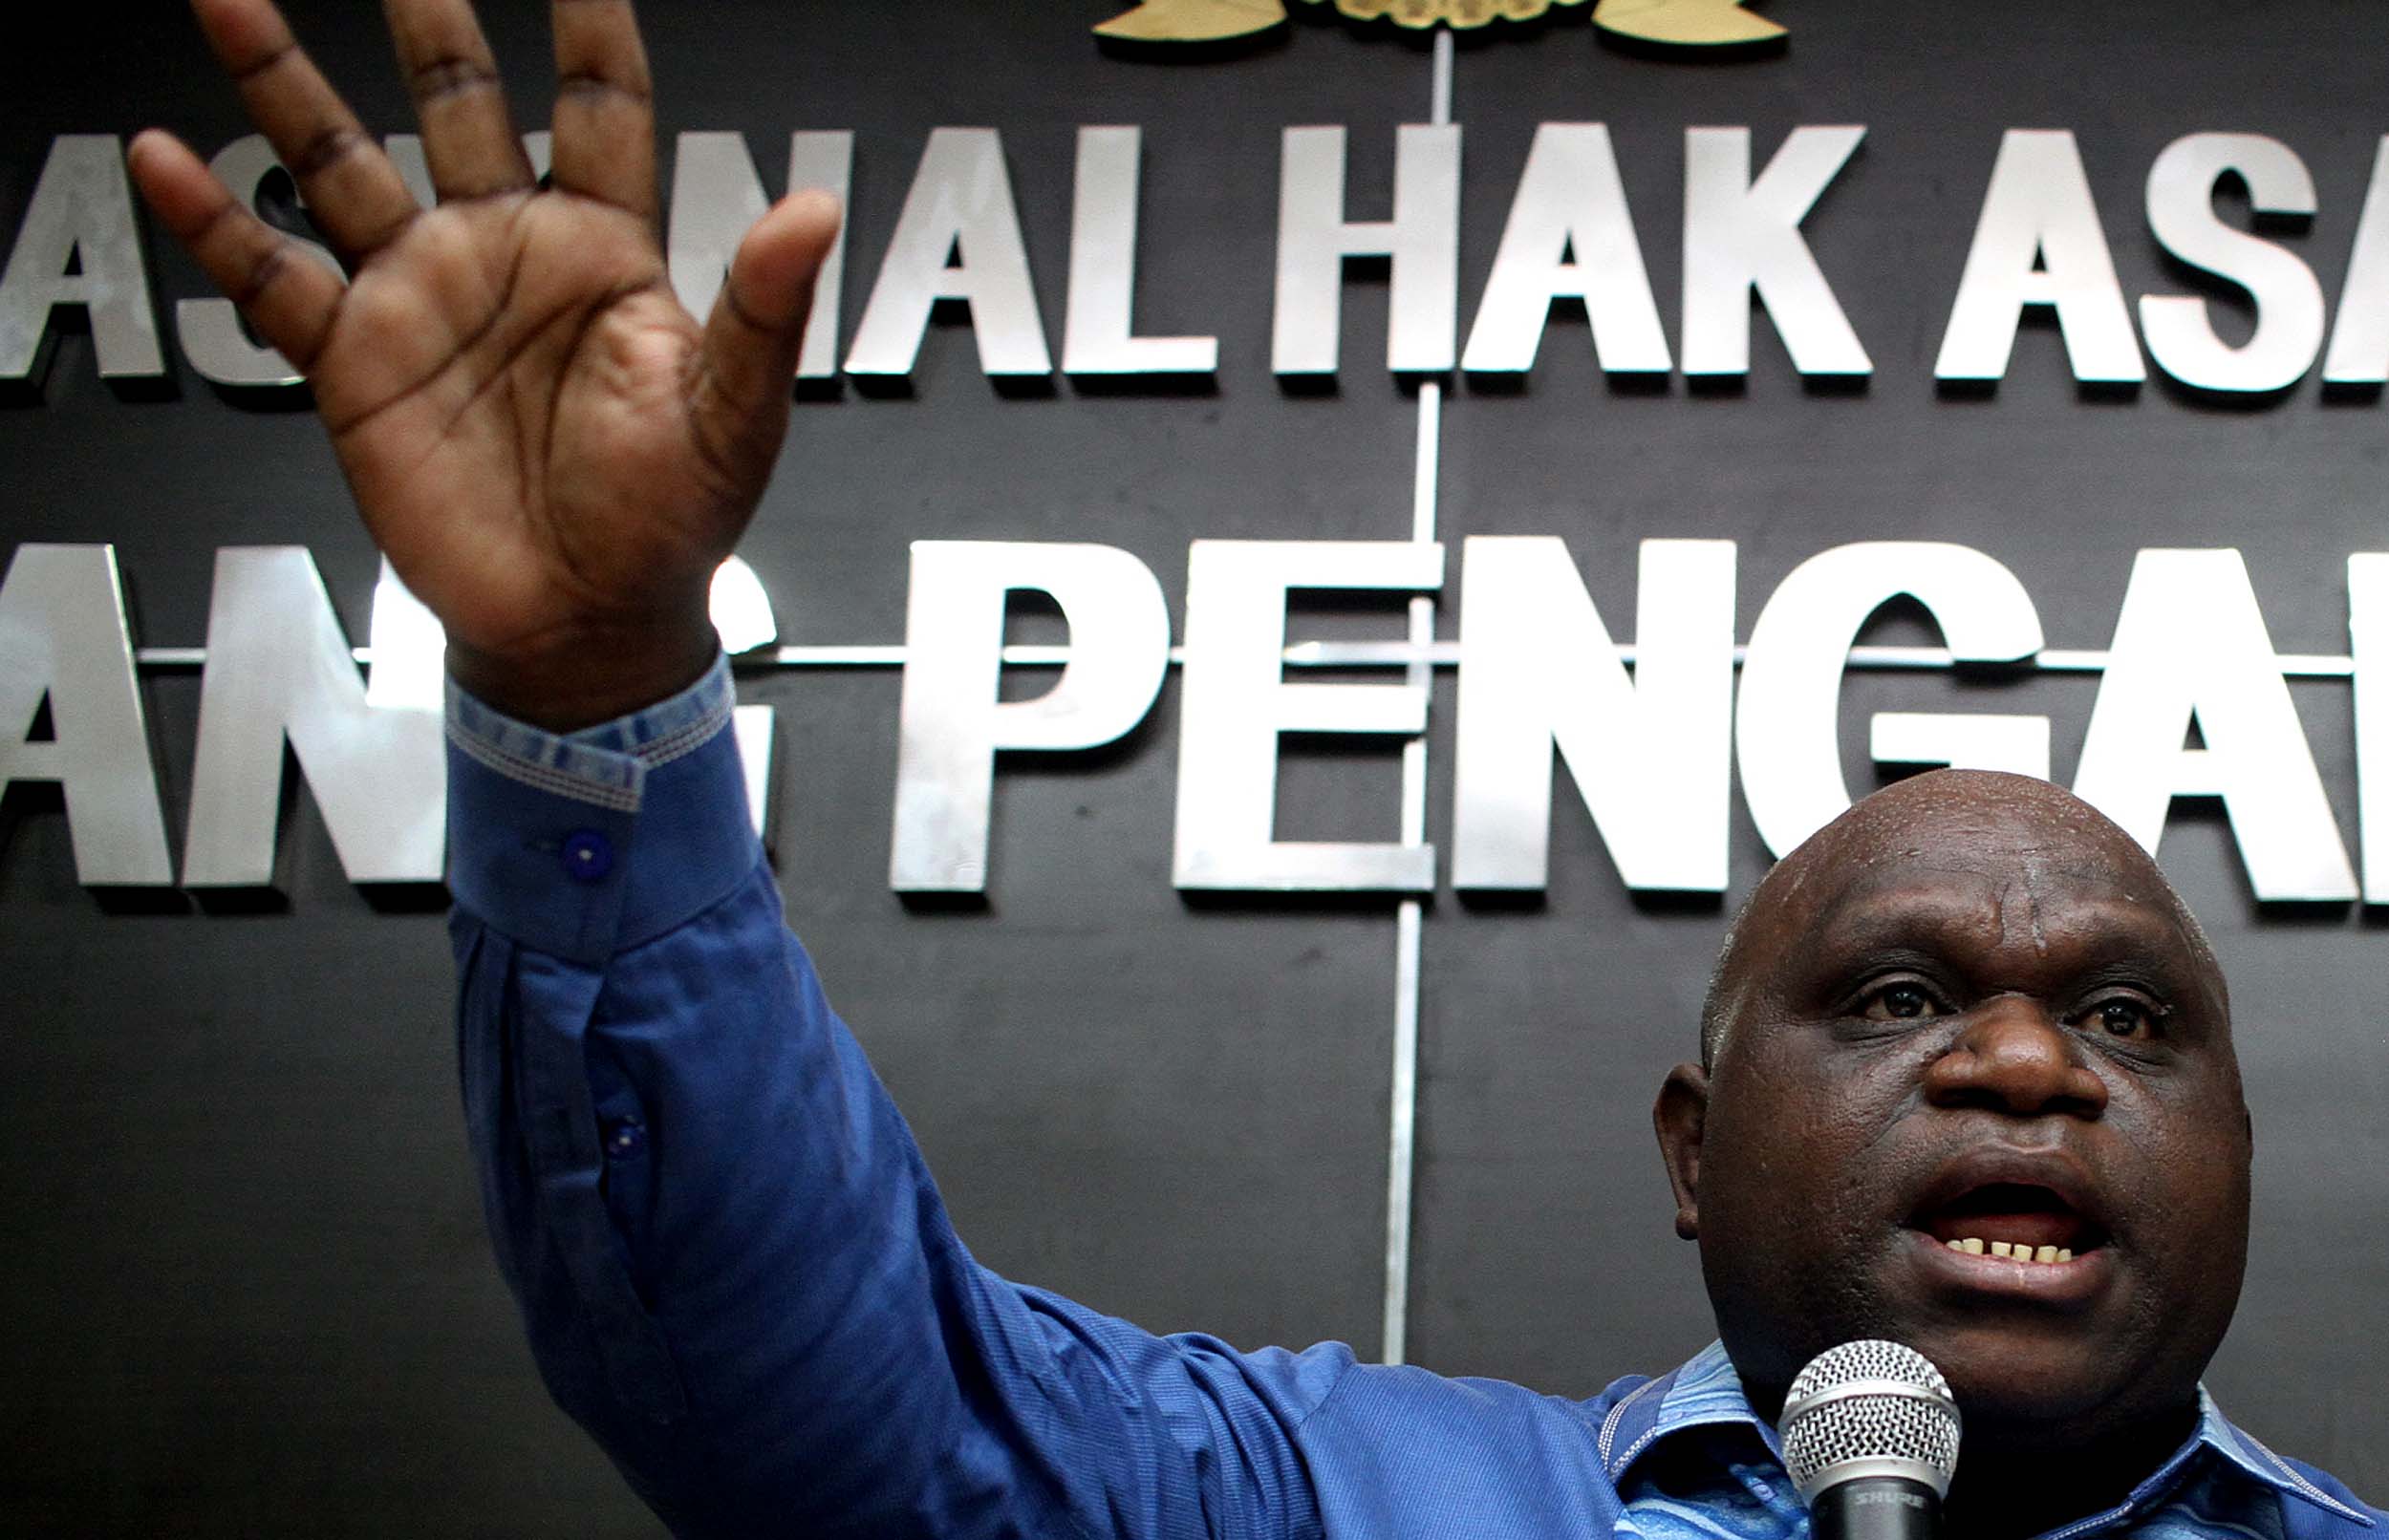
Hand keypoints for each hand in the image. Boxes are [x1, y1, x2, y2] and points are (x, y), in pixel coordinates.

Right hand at [128, 0, 840, 728]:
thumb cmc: (671, 524)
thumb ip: (761, 308)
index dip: (591, 25)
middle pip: (459, 96)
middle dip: (428, 14)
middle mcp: (506, 252)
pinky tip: (165, 152)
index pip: (601, 104)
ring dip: (281, 76)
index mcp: (606, 251)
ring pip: (339, 157)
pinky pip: (268, 275)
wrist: (586, 623)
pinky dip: (211, 218)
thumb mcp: (732, 411)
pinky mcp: (355, 360)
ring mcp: (423, 296)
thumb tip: (811, 212)